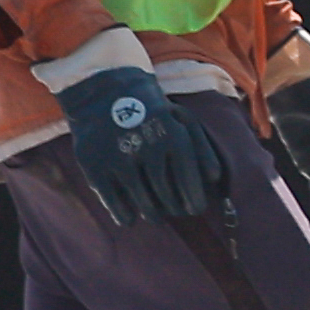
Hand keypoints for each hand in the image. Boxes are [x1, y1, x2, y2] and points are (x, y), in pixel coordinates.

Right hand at [56, 64, 231, 226]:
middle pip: (168, 197)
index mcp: (174, 136)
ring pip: (144, 204)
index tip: (195, 209)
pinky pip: (115, 203)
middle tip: (174, 210)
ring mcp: (121, 158)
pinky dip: (124, 215)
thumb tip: (213, 179)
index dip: (194, 200)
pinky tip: (128, 218)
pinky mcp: (96, 166)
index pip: (190, 183)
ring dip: (152, 214)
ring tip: (155, 215)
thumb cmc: (152, 112)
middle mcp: (149, 148)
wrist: (105, 91)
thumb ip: (202, 148)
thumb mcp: (182, 121)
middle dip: (173, 208)